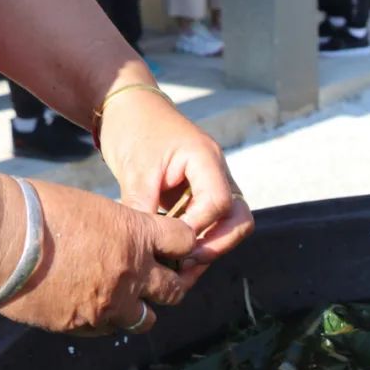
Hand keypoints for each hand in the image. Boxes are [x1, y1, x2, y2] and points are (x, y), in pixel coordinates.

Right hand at [0, 176, 196, 333]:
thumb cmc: (37, 210)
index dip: (182, 245)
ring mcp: (110, 302)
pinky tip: (86, 305)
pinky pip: (106, 329)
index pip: (186, 242)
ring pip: (145, 319)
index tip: (174, 248)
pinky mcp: (84, 323)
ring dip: (138, 310)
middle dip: (170, 286)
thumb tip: (129, 241)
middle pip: (175, 290)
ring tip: (123, 300)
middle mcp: (132, 272)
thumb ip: (121, 229)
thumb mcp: (93, 208)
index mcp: (137, 234)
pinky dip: (103, 320)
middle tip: (159, 282)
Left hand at [98, 88, 253, 281]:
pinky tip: (175, 251)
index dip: (198, 228)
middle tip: (187, 261)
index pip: (218, 203)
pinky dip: (199, 240)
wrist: (130, 108)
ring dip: (211, 245)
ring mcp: (214, 184)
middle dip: (218, 244)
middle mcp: (219, 173)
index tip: (172, 242)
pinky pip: (213, 223)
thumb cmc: (133, 128)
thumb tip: (144, 247)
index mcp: (206, 158)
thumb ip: (143, 206)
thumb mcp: (134, 168)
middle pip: (239, 219)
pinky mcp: (202, 195)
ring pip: (231, 225)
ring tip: (180, 261)